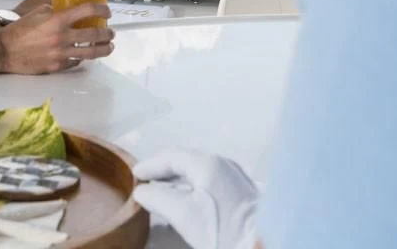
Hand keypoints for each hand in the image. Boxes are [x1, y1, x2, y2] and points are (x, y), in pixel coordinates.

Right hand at [0, 4, 113, 74]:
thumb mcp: (38, 13)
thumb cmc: (20, 29)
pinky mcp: (58, 66)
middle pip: (94, 34)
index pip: (88, 10)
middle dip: (107, 33)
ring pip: (91, 52)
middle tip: (111, 32)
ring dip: (103, 49)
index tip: (106, 11)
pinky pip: (75, 62)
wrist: (5, 51)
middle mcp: (62, 37)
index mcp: (57, 20)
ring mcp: (61, 54)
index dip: (102, 9)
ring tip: (109, 46)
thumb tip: (72, 10)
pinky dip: (81, 57)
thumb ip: (56, 11)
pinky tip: (83, 54)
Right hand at [132, 151, 258, 248]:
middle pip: (186, 160)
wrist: (260, 243)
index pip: (172, 156)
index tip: (136, 174)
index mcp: (208, 163)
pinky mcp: (243, 191)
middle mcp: (223, 163)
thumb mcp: (183, 214)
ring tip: (163, 188)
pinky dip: (193, 183)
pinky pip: (210, 179)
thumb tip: (142, 191)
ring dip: (179, 177)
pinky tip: (188, 195)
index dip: (151, 165)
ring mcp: (235, 176)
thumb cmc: (221, 228)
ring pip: (199, 169)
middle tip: (147, 179)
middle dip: (164, 169)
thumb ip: (158, 198)